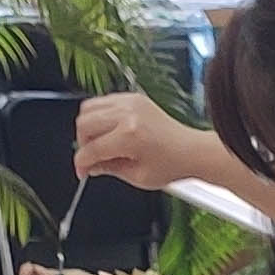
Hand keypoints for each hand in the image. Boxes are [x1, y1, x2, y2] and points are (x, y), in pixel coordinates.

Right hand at [73, 92, 206, 189]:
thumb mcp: (137, 177)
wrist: (192, 150)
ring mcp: (130, 103)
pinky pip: (103, 101)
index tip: (82, 171)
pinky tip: (107, 130)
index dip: (82, 163)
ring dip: (88, 127)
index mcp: (129, 136)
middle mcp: (128, 114)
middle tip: (91, 157)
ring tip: (98, 143)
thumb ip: (108, 169)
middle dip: (82, 143)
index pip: (91, 149)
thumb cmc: (172, 164)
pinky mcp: (133, 98)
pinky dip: (99, 115)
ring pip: (89, 108)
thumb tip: (90, 166)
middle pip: (84, 123)